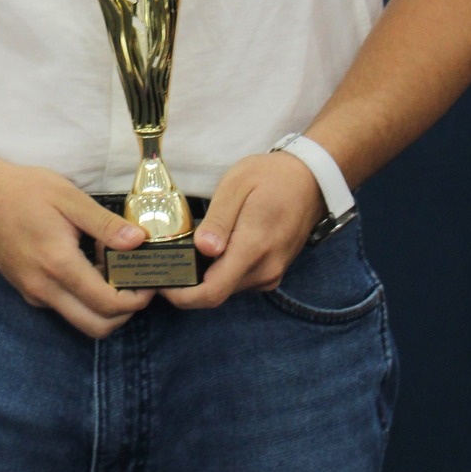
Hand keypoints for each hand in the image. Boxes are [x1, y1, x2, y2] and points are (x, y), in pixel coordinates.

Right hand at [0, 162, 155, 337]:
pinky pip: (63, 307)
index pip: (108, 304)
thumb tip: (138, 241)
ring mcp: (34, 293)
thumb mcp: (68, 197)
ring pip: (80, 320)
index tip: (149, 281)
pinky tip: (87, 264)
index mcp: (59, 264)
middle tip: (136, 283)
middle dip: (125, 313)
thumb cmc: (21, 190)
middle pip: (97, 326)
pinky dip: (83, 297)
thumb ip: (104, 223)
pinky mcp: (27, 290)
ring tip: (110, 267)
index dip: (137, 299)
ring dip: (103, 306)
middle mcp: (45, 289)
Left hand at [161, 151, 322, 308]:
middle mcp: (264, 269)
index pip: (212, 292)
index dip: (181, 295)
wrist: (311, 180)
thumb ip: (219, 220)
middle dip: (187, 285)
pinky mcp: (272, 272)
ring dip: (204, 278)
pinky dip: (220, 273)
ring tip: (185, 253)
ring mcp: (271, 274)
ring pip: (227, 289)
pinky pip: (239, 281)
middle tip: (164, 262)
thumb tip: (203, 249)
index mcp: (253, 247)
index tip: (160, 282)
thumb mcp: (237, 184)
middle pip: (216, 293)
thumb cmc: (271, 176)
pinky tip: (211, 251)